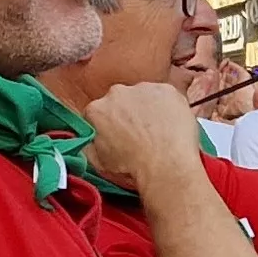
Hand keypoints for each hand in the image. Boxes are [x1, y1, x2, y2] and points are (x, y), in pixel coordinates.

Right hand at [80, 81, 202, 188]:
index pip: (96, 113)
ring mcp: (143, 89)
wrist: (167, 165)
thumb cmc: (134, 167)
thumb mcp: (98, 163)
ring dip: (147, 110)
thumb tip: (86, 140)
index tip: (115, 136)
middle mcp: (116, 93)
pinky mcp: (166, 90)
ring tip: (157, 133)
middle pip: (119, 101)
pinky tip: (170, 126)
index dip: (105, 126)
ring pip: (142, 96)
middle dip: (126, 114)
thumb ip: (87, 146)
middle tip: (137, 135)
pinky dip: (167, 108)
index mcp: (96, 110)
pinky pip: (164, 96)